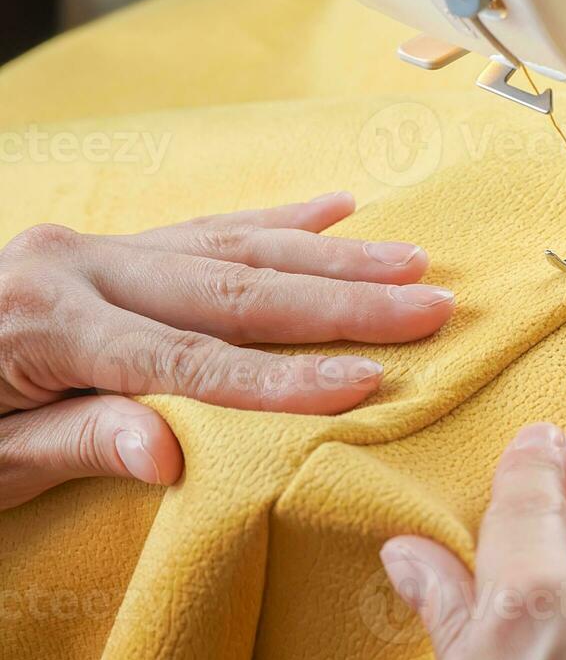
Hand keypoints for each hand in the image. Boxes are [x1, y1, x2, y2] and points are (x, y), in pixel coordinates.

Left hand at [0, 192, 453, 509]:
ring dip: (329, 252)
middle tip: (426, 303)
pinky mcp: (103, 247)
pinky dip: (273, 218)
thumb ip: (76, 444)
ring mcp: (93, 247)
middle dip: (340, 298)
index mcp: (44, 321)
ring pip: (233, 244)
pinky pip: (202, 227)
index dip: (282, 379)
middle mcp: (78, 266)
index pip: (188, 360)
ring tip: (407, 258)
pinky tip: (333, 205)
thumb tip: (171, 453)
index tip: (366, 382)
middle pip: (234, 287)